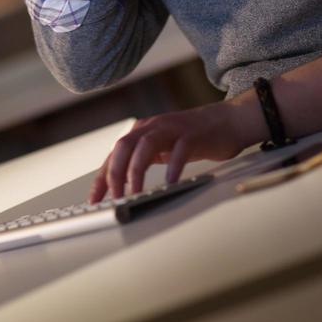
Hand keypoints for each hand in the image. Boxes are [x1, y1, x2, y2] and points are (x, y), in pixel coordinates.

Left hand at [89, 101, 244, 201]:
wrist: (228, 121)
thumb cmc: (193, 138)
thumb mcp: (161, 148)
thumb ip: (141, 160)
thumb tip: (119, 187)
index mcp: (142, 131)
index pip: (114, 154)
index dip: (102, 177)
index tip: (94, 200)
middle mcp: (153, 126)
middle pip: (125, 146)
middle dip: (115, 173)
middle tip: (113, 198)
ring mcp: (173, 128)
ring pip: (146, 145)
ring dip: (137, 170)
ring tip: (135, 194)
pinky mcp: (193, 134)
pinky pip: (179, 149)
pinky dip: (173, 166)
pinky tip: (170, 183)